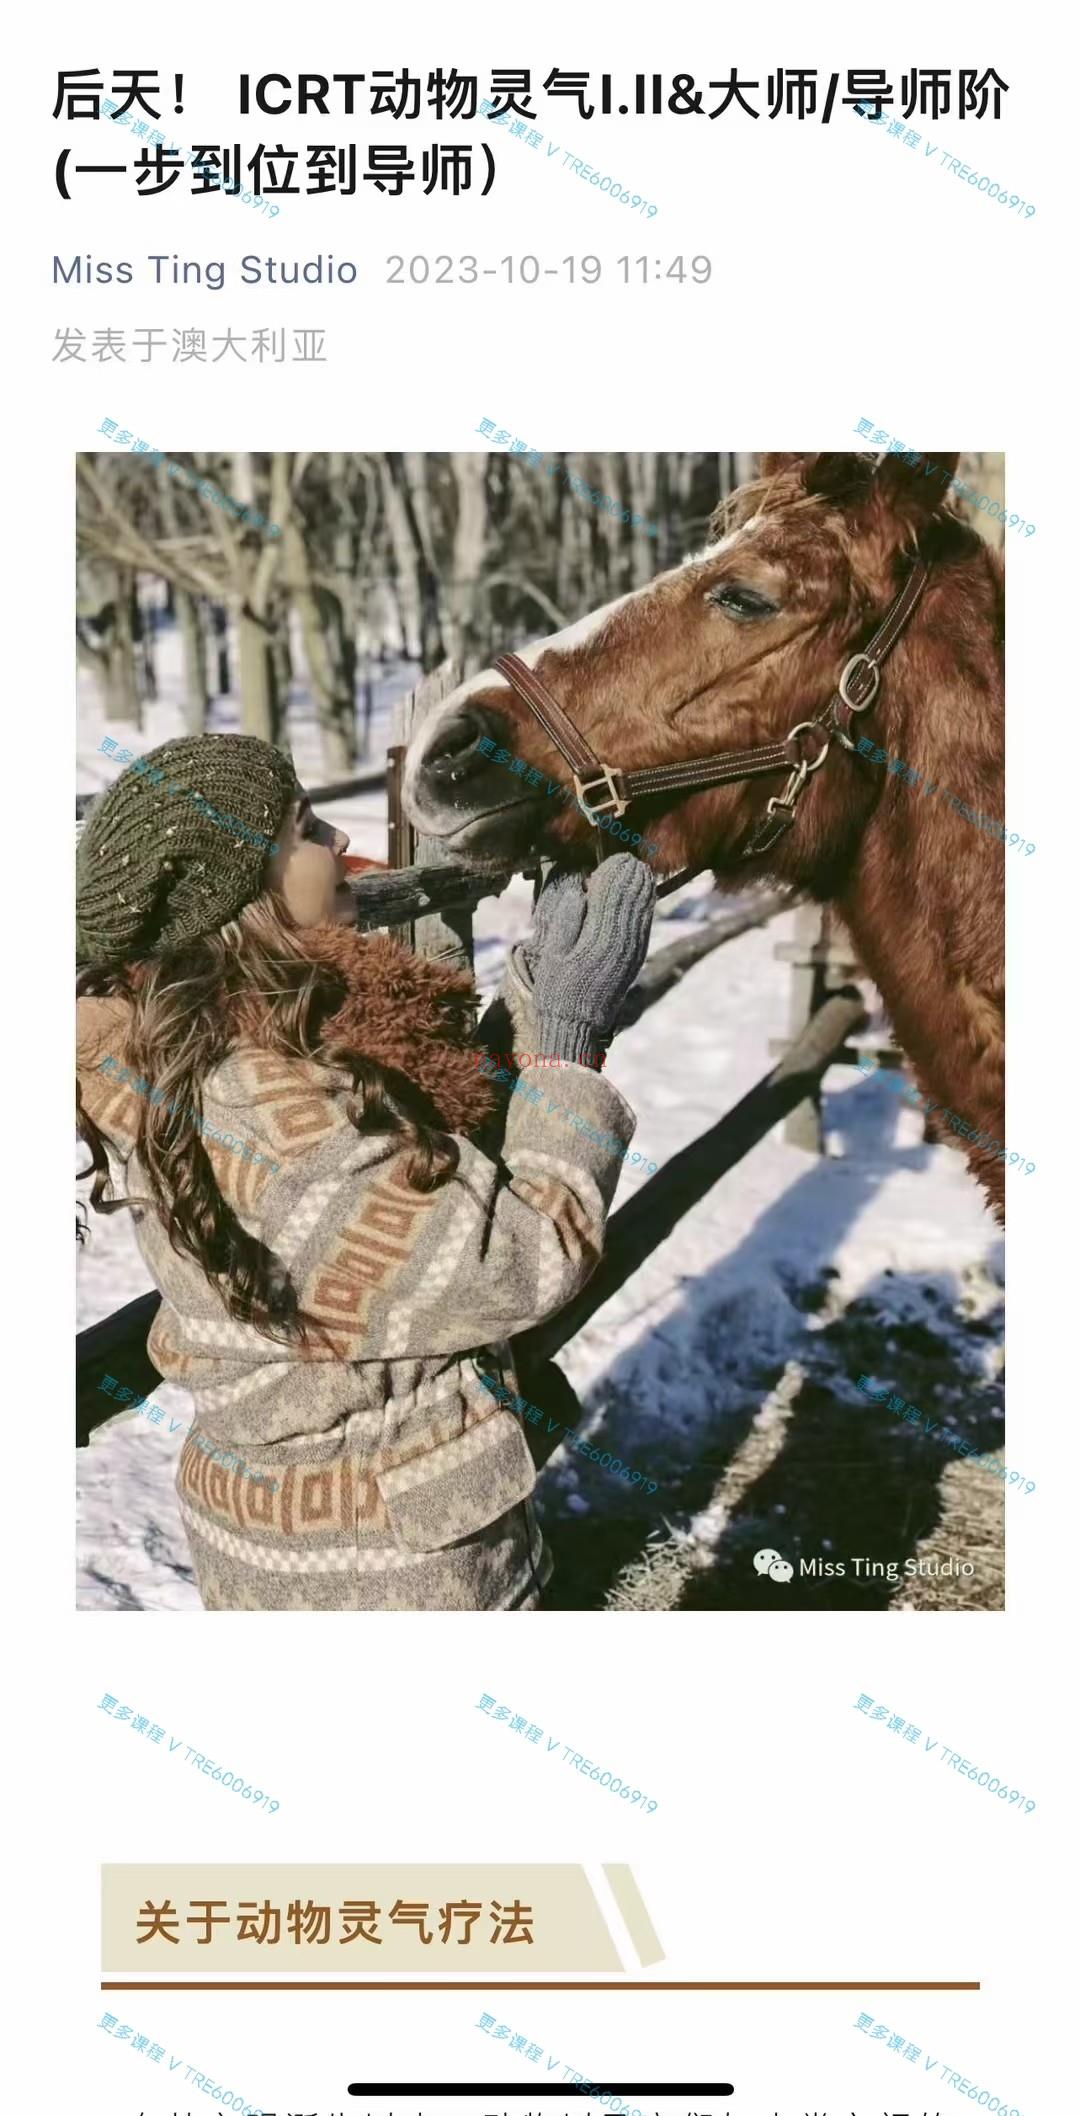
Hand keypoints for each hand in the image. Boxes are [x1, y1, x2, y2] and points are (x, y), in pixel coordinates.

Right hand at [515, 857, 655, 1064]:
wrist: (578, 1028)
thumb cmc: (557, 990)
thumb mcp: (553, 952)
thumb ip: (567, 917)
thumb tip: (580, 888)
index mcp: (599, 935)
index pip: (612, 892)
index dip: (613, 871)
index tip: (611, 857)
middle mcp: (622, 940)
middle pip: (632, 897)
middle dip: (630, 875)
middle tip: (627, 858)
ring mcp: (632, 951)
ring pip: (642, 909)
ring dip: (640, 888)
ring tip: (637, 869)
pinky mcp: (635, 959)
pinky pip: (644, 925)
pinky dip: (644, 907)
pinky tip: (643, 895)